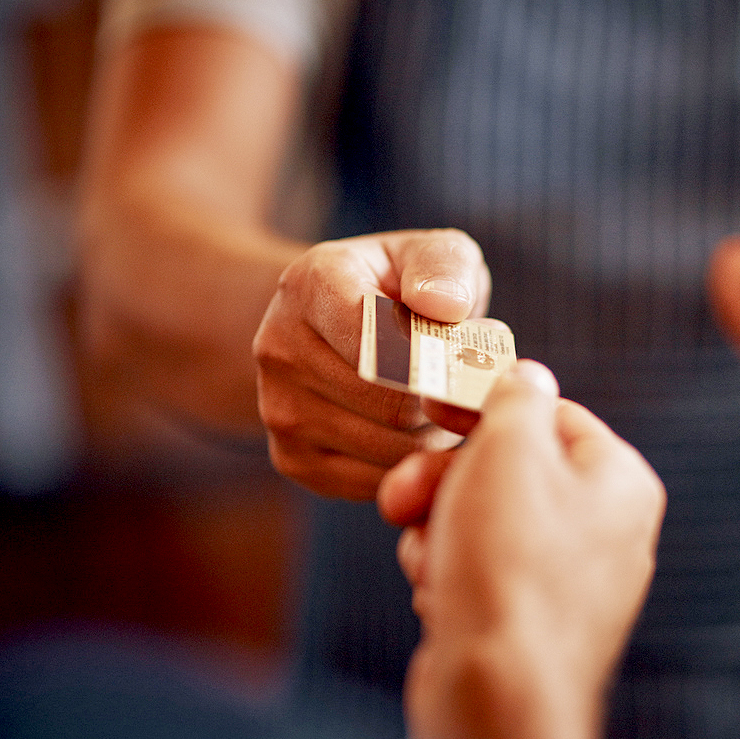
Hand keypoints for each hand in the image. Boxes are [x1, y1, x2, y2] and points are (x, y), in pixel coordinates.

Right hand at [253, 229, 491, 498]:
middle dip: (441, 404)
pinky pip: (373, 483)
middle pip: (391, 407)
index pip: (379, 345)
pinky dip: (409, 467)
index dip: (434, 362)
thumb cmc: (404, 287)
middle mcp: (278, 347)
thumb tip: (445, 306)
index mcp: (310, 285)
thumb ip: (445, 266)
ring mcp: (278, 409)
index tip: (461, 358)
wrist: (339, 323)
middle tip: (461, 388)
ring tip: (440, 407)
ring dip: (432, 439)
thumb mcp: (433, 255)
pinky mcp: (291, 459)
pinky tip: (417, 435)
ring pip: (388, 451)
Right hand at [380, 361, 664, 738]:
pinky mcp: (529, 624)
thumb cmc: (510, 567)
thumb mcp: (511, 449)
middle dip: (447, 482)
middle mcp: (607, 533)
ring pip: (485, 524)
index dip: (489, 412)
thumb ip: (519, 398)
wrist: (496, 695)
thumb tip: (527, 377)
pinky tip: (439, 595)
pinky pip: (479, 574)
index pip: (555, 415)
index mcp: (620, 482)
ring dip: (439, 532)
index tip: (437, 414)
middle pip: (513, 473)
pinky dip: (448, 577)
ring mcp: (570, 584)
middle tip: (402, 494)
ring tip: (428, 558)